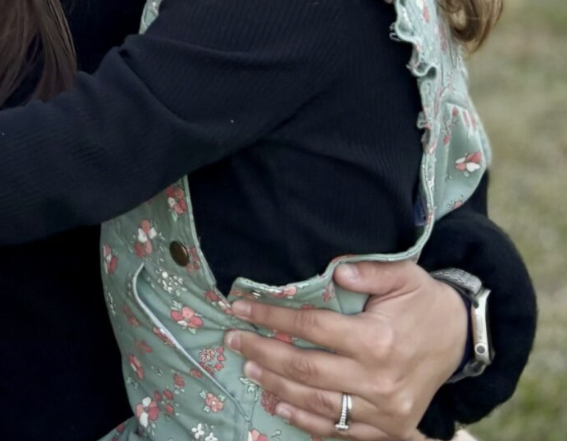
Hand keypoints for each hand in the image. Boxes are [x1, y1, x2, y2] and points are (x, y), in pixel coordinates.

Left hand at [225, 259, 467, 439]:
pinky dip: (307, 422)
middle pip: (307, 369)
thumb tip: (335, 271)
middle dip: (263, 353)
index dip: (271, 316)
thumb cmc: (425, 302)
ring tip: (249, 370)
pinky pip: (342, 431)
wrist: (464, 340)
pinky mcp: (392, 429)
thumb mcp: (404, 275)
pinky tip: (280, 406)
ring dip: (278, 388)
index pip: (311, 327)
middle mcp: (379, 381)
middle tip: (233, 342)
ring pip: (318, 403)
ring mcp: (386, 411)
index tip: (239, 307)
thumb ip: (369, 272)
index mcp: (377, 341)